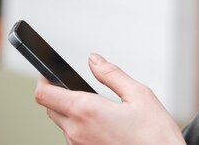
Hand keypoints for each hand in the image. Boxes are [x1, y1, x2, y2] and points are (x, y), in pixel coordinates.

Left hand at [34, 54, 185, 144]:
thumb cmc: (155, 135)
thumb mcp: (139, 94)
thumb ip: (112, 74)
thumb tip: (94, 60)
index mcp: (87, 111)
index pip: (44, 94)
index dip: (43, 79)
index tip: (49, 72)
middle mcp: (76, 132)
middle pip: (51, 108)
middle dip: (59, 94)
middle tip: (80, 85)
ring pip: (62, 123)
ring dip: (71, 111)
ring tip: (99, 106)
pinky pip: (74, 137)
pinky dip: (82, 126)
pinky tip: (104, 123)